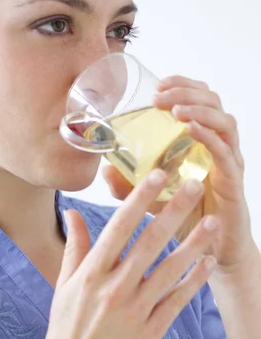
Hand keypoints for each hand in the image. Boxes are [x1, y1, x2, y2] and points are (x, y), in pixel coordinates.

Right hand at [38, 171, 218, 338]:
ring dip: (193, 244)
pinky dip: (193, 282)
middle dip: (173, 211)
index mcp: (91, 274)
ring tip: (212, 222)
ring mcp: (133, 312)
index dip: (139, 199)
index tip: (157, 175)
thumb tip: (72, 212)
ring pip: (169, 271)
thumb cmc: (65, 330)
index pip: (118, 228)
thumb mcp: (64, 286)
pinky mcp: (149, 333)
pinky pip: (176, 302)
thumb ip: (74, 247)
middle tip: (194, 185)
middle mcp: (113, 289)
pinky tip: (206, 264)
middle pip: (149, 242)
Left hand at [103, 76, 254, 271]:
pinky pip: (226, 152)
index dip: (182, 86)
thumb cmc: (185, 220)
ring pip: (224, 122)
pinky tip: (190, 130)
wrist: (209, 253)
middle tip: (160, 95)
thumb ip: (130, 185)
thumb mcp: (151, 198)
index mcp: (200, 143)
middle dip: (187, 92)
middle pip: (213, 103)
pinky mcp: (233, 182)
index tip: (158, 85)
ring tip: (175, 110)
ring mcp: (228, 163)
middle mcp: (217, 147)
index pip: (199, 101)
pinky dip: (209, 137)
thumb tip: (104, 168)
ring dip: (199, 110)